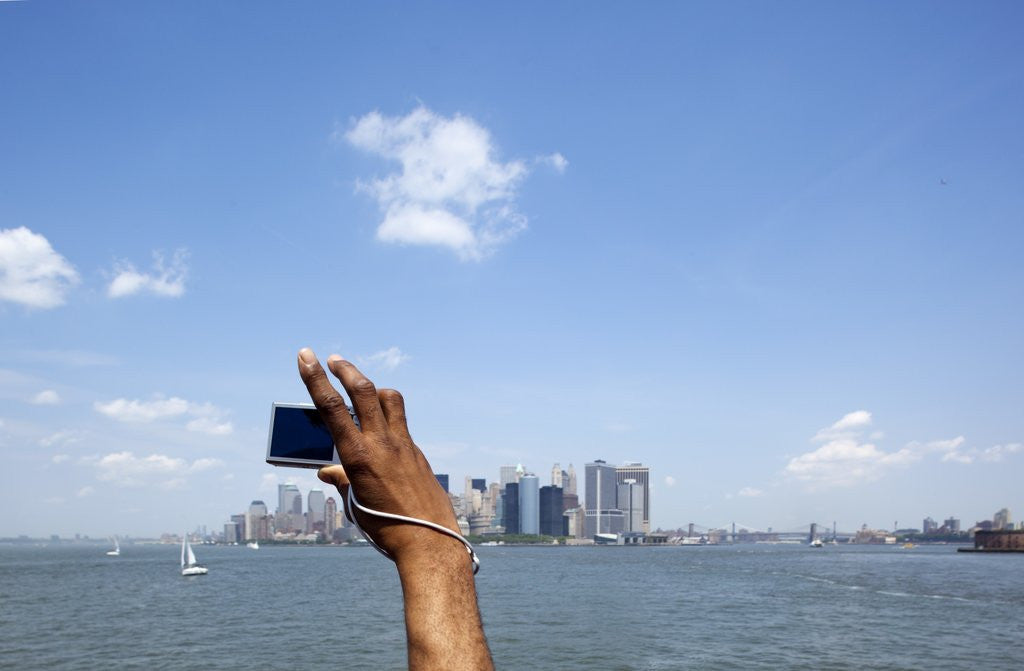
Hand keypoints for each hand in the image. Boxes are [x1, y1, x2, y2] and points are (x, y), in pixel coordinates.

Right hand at [296, 348, 464, 566]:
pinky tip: (379, 428)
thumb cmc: (387, 528)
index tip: (306, 356)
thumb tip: (327, 470)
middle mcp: (382, 443)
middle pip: (363, 391)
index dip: (315, 378)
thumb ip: (341, 481)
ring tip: (360, 387)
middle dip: (345, 370)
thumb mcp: (355, 505)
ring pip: (389, 399)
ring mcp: (403, 444)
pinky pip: (400, 422)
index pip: (332, 408)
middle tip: (333, 358)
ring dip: (372, 388)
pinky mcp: (417, 451)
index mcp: (359, 456)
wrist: (429, 540)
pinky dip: (386, 415)